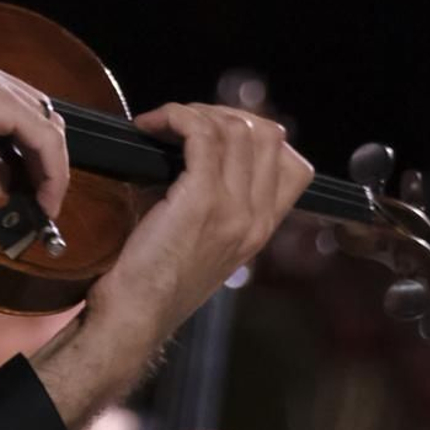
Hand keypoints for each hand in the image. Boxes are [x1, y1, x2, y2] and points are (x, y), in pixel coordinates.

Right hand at [0, 45, 68, 223]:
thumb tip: (4, 184)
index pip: (8, 109)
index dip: (23, 150)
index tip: (24, 190)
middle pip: (33, 111)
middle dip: (44, 158)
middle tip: (39, 201)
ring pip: (42, 122)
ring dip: (51, 167)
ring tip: (45, 206)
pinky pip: (40, 134)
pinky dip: (50, 168)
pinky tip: (44, 197)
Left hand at [36, 102, 311, 427]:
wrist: (135, 317)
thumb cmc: (154, 278)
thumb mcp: (202, 239)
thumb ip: (215, 200)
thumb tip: (191, 148)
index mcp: (261, 229)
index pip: (294, 165)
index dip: (258, 135)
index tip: (218, 132)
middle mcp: (256, 218)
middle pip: (267, 135)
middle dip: (224, 114)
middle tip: (185, 122)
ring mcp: (233, 209)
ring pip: (236, 128)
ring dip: (195, 112)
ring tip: (165, 123)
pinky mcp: (200, 201)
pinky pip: (201, 134)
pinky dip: (175, 117)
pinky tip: (152, 125)